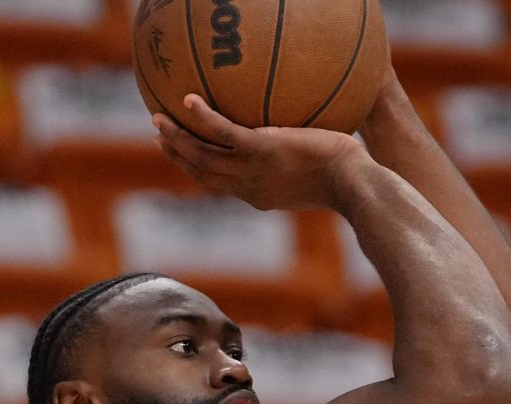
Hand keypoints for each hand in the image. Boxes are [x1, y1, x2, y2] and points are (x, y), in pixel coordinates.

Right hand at [153, 95, 368, 211]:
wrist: (353, 183)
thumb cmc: (346, 178)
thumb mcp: (316, 177)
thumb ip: (297, 166)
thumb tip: (301, 145)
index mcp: (258, 196)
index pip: (220, 185)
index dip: (197, 170)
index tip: (183, 156)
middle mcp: (248, 188)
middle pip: (202, 173)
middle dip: (178, 155)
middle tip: (158, 137)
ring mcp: (253, 170)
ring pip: (203, 156)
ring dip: (177, 139)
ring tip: (158, 119)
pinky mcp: (262, 151)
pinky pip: (224, 133)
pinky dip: (203, 118)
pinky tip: (188, 99)